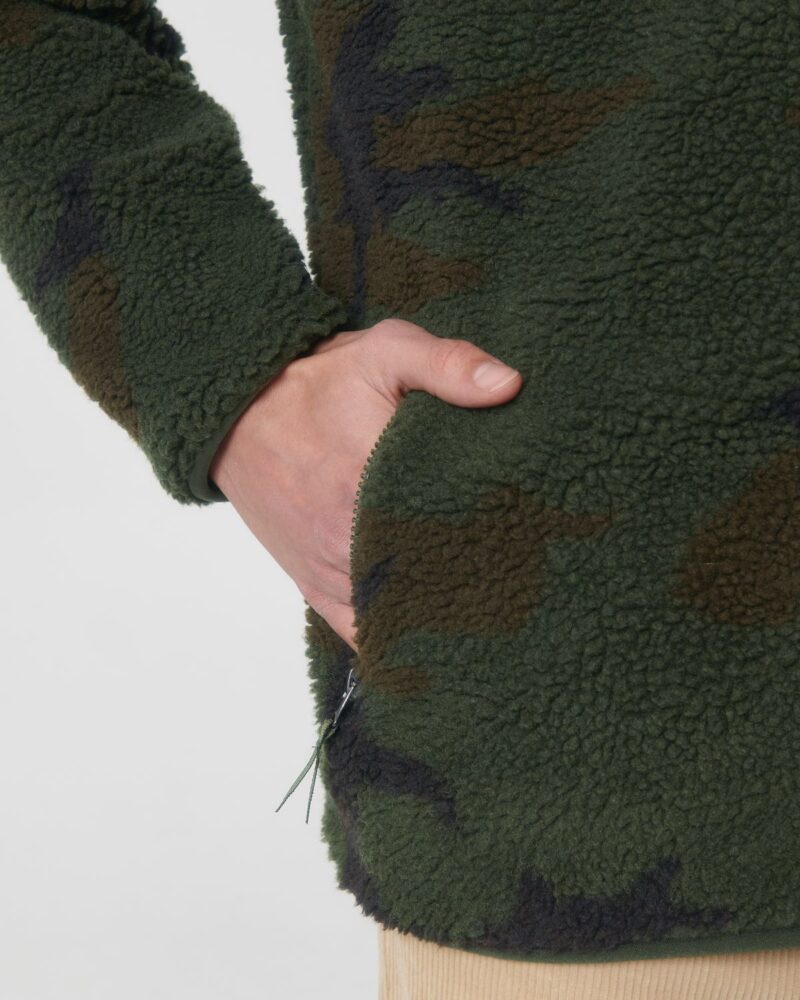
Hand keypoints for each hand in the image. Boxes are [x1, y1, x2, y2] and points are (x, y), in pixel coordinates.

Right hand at [209, 317, 522, 651]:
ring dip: (444, 615)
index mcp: (367, 480)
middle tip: (529, 582)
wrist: (236, 414)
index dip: (500, 540)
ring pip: (401, 616)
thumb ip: (447, 364)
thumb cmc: (313, 383)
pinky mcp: (314, 588)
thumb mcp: (382, 351)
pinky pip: (364, 635)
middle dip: (481, 583)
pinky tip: (439, 642)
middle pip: (432, 582)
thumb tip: (509, 385)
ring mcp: (328, 570)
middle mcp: (343, 538)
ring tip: (497, 613)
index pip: (453, 529)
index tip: (536, 540)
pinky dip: (401, 642)